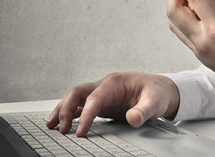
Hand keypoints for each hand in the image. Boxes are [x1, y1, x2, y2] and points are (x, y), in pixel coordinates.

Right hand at [46, 72, 179, 136]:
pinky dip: (71, 114)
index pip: (94, 98)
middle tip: (61, 128)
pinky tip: (63, 123)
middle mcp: (105, 86)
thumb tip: (133, 118)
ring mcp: (102, 93)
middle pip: (78, 93)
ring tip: (52, 125)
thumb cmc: (157, 92)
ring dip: (63, 110)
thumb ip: (144, 111)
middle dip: (67, 109)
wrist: (162, 90)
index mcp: (115, 82)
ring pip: (76, 98)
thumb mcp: (155, 102)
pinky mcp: (102, 102)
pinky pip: (81, 106)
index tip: (81, 131)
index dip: (87, 115)